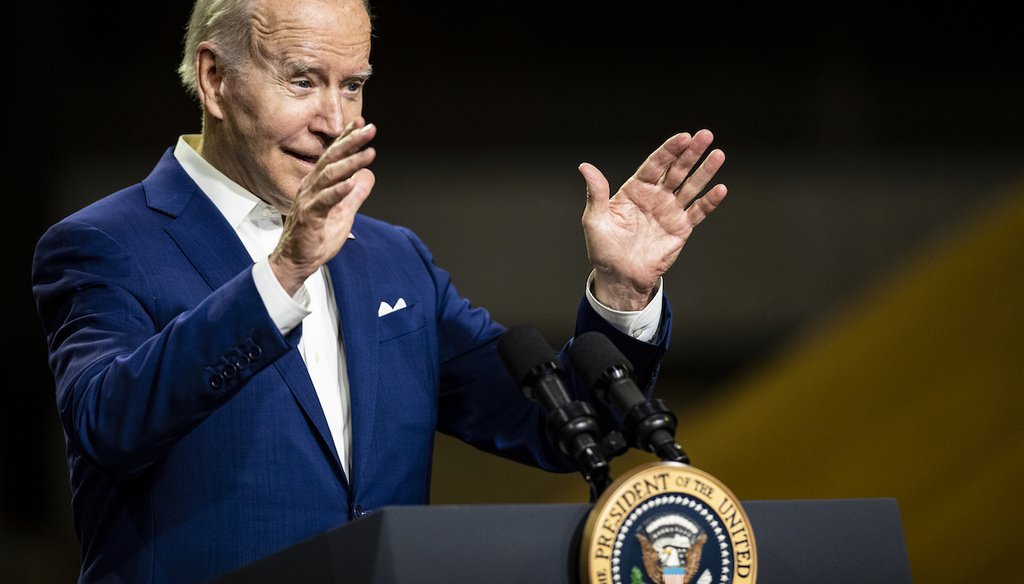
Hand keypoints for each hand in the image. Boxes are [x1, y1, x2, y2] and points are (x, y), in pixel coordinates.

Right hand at [271, 118, 376, 294]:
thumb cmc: (317, 237)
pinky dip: (339, 191)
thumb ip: (356, 194)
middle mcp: (311, 186)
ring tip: (369, 152)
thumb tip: (369, 175)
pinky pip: (325, 201)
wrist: (297, 261)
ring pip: (330, 176)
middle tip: (369, 129)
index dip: (347, 139)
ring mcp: (309, 200)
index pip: (333, 156)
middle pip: (332, 159)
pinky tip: (352, 182)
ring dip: (350, 163)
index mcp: (318, 183)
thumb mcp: (344, 213)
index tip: (362, 123)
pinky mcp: (310, 216)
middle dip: (351, 142)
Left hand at [580, 130, 725, 310]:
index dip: (669, 150)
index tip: (683, 136)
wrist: (620, 276)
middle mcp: (655, 196)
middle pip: (676, 169)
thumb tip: (584, 166)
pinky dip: (709, 201)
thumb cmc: (604, 248)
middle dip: (691, 152)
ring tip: (718, 155)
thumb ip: (595, 193)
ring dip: (705, 171)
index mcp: (635, 189)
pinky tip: (720, 189)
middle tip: (706, 135)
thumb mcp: (594, 220)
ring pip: (690, 186)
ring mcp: (670, 211)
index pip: (655, 164)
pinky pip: (697, 212)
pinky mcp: (681, 228)